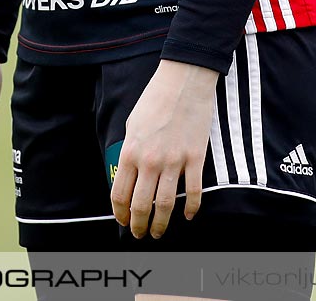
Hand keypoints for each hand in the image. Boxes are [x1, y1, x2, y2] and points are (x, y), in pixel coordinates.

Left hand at [110, 59, 218, 238]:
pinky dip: (191, 208)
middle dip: (138, 225)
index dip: (120, 213)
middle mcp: (150, 160)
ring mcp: (174, 161)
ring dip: (161, 224)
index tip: (123, 221)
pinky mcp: (196, 157)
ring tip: (159, 233)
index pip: (119, 194)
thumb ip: (129, 152)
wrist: (184, 80)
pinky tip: (188, 215)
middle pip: (140, 205)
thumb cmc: (155, 99)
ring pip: (165, 204)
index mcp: (130, 151)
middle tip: (140, 234)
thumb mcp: (132, 125)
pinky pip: (194, 192)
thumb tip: (129, 176)